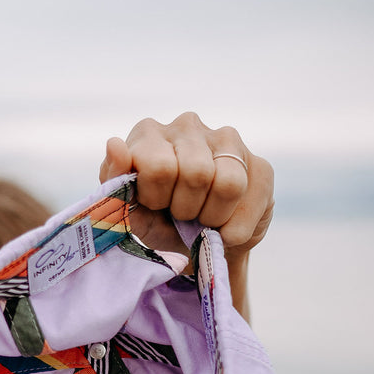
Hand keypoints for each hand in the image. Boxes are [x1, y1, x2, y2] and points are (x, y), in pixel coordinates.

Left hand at [100, 112, 273, 266]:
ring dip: (212, 217)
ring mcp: (226, 139)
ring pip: (228, 183)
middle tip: (180, 215)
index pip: (158, 165)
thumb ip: (115, 185)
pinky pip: (251, 197)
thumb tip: (115, 145)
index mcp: (148, 134)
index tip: (155, 206)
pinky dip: (235, 227)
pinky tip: (225, 227)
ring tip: (202, 219)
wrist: (199, 248)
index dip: (157, 198)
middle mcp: (187, 125)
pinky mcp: (259, 163)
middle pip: (196, 173)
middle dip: (185, 209)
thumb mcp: (131, 215)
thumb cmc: (158, 223)